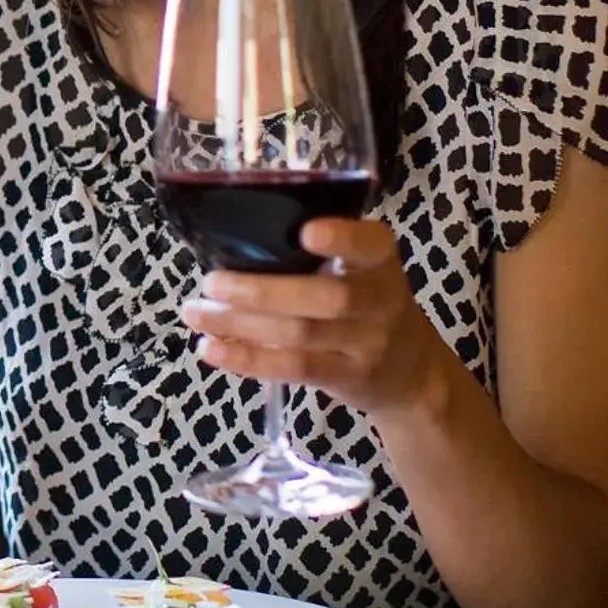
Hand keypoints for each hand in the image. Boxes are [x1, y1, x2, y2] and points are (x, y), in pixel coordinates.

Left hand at [182, 217, 455, 419]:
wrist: (412, 370)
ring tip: (195, 313)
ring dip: (240, 324)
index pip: (368, 244)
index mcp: (379, 258)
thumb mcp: (359, 265)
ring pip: (301, 335)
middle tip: (210, 282)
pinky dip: (248, 359)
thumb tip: (230, 230)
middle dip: (261, 291)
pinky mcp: (347, 377)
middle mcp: (379, 300)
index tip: (306, 230)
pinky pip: (295, 369)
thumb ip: (316, 248)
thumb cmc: (365, 300)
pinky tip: (211, 350)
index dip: (341, 239)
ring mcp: (366, 343)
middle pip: (326, 298)